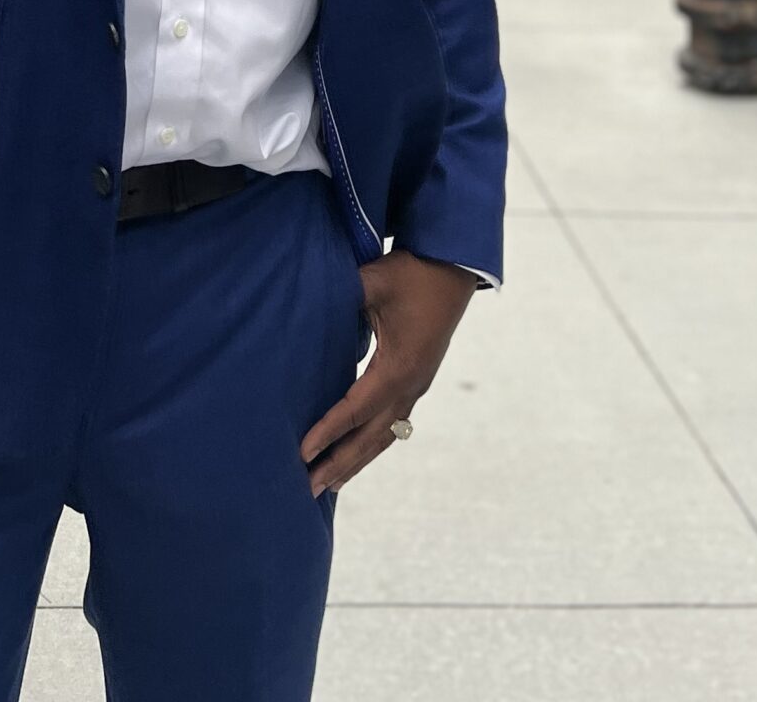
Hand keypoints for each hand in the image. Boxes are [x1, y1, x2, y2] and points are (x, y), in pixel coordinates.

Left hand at [300, 250, 475, 496]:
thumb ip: (339, 299)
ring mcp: (417, 387)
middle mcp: (410, 386)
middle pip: (369, 437)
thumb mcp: (372, 282)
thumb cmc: (412, 273)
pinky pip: (393, 424)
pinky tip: (359, 453)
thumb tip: (302, 309)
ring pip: (384, 437)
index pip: (353, 409)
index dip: (327, 432)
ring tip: (330, 486)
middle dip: (339, 464)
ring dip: (356, 462)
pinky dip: (372, 445)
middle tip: (307, 490)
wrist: (454, 267)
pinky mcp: (418, 381)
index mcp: (398, 368)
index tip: (301, 454)